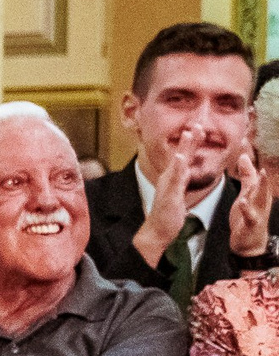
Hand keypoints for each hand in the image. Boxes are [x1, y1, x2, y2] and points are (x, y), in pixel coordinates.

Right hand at [133, 127, 202, 265]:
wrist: (157, 231)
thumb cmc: (168, 214)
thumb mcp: (177, 193)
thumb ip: (180, 181)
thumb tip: (184, 172)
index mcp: (173, 178)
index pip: (183, 157)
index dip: (190, 143)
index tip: (197, 128)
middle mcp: (169, 179)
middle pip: (181, 155)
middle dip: (189, 140)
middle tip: (197, 124)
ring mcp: (168, 186)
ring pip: (178, 164)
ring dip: (184, 148)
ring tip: (190, 134)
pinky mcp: (169, 195)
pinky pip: (175, 180)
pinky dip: (178, 168)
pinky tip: (181, 158)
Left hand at [232, 146, 273, 258]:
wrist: (249, 243)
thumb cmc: (247, 216)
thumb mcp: (247, 193)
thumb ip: (246, 176)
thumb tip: (243, 156)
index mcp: (259, 191)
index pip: (256, 173)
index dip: (252, 157)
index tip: (245, 139)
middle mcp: (261, 199)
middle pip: (262, 182)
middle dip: (260, 167)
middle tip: (258, 152)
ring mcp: (258, 211)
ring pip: (260, 196)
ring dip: (261, 185)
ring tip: (260, 173)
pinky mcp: (251, 223)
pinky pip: (250, 215)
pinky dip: (246, 208)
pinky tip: (242, 201)